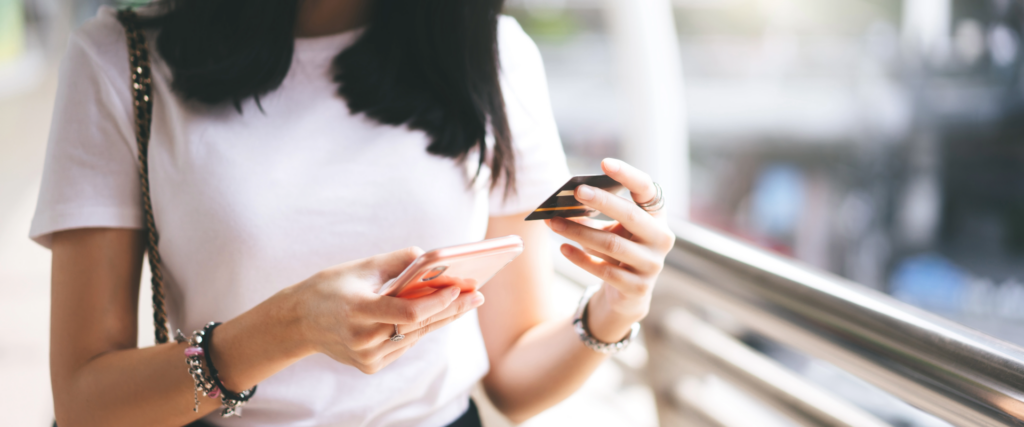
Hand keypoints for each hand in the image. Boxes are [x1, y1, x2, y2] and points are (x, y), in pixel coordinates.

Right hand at [293, 247, 484, 373]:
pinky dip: (419, 330)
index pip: (408, 312)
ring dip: (440, 319)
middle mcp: (362, 338)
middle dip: (451, 309)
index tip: (460, 288)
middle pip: (418, 326)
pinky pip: (404, 345)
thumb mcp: (359, 267)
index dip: (436, 302)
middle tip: (477, 295)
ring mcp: (366, 357)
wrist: (298, 322)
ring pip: (415, 337)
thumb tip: (432, 256)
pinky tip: (434, 315)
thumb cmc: (330, 287)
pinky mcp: (370, 366)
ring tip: (465, 302)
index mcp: (357, 310)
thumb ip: (397, 261)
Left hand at [545, 158, 674, 342]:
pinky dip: (581, 258)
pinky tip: (563, 248)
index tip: (604, 163)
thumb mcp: (608, 229)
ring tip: (553, 223)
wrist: (627, 294)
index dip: (627, 175)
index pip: (647, 189)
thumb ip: (592, 215)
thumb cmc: (616, 250)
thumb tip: (561, 203)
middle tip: (576, 191)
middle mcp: (661, 238)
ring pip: (612, 244)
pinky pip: (605, 271)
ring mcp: (652, 264)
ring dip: (580, 232)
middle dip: (602, 201)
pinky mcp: (638, 287)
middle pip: (631, 215)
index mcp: (656, 216)